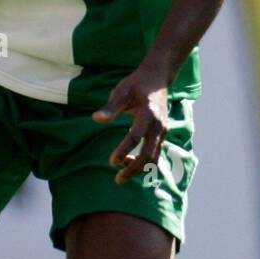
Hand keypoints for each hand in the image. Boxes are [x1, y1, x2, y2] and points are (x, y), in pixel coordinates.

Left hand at [93, 65, 171, 184]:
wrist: (157, 78)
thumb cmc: (136, 84)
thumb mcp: (121, 91)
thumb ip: (110, 107)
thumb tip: (96, 119)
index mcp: (148, 113)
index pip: (136, 136)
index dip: (124, 150)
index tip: (111, 162)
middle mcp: (159, 125)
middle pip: (149, 153)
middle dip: (134, 169)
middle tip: (118, 180)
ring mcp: (162, 130)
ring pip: (154, 156)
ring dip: (139, 167)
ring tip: (120, 173)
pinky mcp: (162, 133)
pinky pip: (155, 152)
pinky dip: (144, 161)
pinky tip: (128, 162)